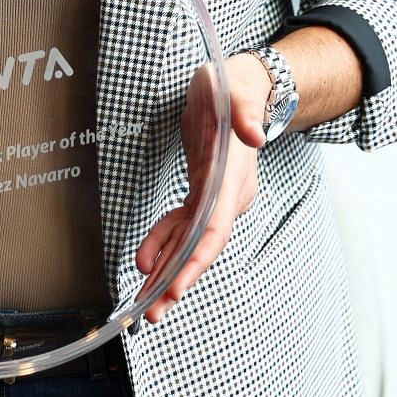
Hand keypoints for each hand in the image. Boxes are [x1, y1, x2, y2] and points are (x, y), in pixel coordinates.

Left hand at [135, 53, 271, 322]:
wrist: (243, 84)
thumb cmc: (238, 84)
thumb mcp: (239, 87)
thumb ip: (246, 111)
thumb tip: (254, 135)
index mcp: (234, 176)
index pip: (215, 227)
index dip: (195, 259)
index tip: (175, 287)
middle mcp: (229, 194)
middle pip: (202, 246)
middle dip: (177, 280)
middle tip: (150, 312)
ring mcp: (217, 196)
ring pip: (190, 243)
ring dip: (166, 272)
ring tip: (143, 302)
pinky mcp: (203, 192)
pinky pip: (182, 227)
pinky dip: (163, 245)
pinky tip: (145, 261)